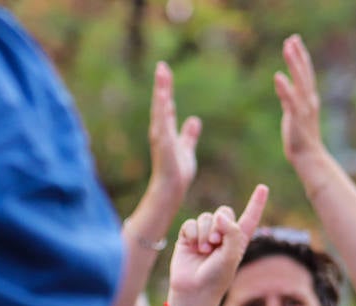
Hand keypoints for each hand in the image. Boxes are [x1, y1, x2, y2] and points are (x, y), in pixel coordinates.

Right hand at [147, 61, 201, 203]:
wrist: (172, 188)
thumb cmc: (178, 173)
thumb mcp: (187, 149)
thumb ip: (189, 135)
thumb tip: (195, 120)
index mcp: (166, 130)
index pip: (166, 106)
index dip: (166, 90)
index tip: (165, 73)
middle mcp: (161, 129)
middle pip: (161, 102)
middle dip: (162, 84)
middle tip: (162, 66)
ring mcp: (160, 134)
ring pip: (160, 107)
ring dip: (161, 90)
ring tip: (162, 72)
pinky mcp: (163, 141)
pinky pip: (162, 120)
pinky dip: (162, 107)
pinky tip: (163, 94)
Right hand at [167, 186, 267, 305]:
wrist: (193, 291)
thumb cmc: (216, 278)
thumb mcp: (230, 256)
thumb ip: (230, 232)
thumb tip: (219, 214)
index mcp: (238, 241)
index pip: (249, 218)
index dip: (256, 203)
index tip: (263, 187)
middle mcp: (222, 235)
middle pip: (224, 211)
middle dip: (220, 224)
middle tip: (216, 243)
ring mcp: (204, 235)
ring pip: (207, 217)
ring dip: (206, 233)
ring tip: (204, 251)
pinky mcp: (188, 237)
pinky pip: (191, 223)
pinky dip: (193, 234)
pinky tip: (193, 247)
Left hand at [274, 35, 325, 166]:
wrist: (309, 158)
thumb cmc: (301, 138)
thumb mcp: (294, 112)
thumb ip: (288, 97)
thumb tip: (281, 82)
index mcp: (309, 99)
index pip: (305, 74)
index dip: (301, 57)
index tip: (295, 41)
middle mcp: (308, 101)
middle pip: (304, 73)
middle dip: (298, 55)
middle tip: (292, 38)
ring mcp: (303, 109)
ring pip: (299, 82)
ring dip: (294, 64)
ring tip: (287, 48)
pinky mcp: (296, 118)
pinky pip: (290, 100)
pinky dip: (285, 88)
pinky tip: (278, 76)